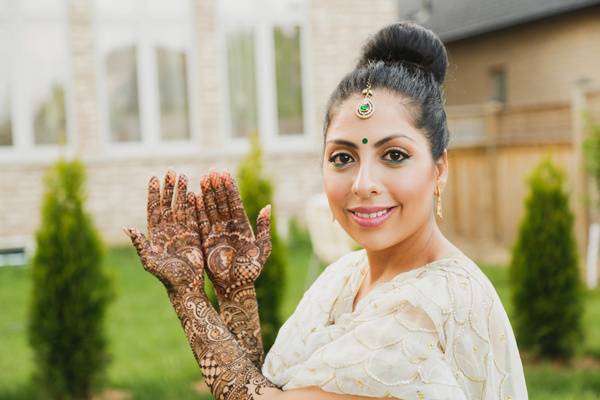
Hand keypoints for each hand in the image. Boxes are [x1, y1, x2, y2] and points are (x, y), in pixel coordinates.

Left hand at [124, 171, 204, 291]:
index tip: (153, 178)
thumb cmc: (166, 276)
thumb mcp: (149, 260)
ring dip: (181, 192)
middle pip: (167, 203)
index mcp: (155, 233)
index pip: (154, 208)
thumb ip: (140, 243)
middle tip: (170, 172)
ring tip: (183, 176)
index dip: (153, 194)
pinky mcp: (194, 235)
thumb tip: (126, 228)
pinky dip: (193, 205)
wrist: (185, 286)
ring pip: (180, 207)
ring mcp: (181, 231)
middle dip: (168, 188)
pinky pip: (193, 216)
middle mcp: (168, 229)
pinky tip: (194, 192)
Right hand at [197, 171, 271, 298]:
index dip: (230, 188)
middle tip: (211, 171)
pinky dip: (197, 211)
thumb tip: (267, 206)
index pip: (234, 202)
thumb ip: (264, 228)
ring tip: (202, 179)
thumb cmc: (252, 270)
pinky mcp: (206, 240)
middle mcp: (228, 226)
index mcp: (242, 225)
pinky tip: (194, 198)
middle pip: (221, 202)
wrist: (236, 287)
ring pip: (211, 209)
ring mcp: (216, 232)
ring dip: (207, 194)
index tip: (224, 173)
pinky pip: (201, 223)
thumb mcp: (263, 249)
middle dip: (217, 187)